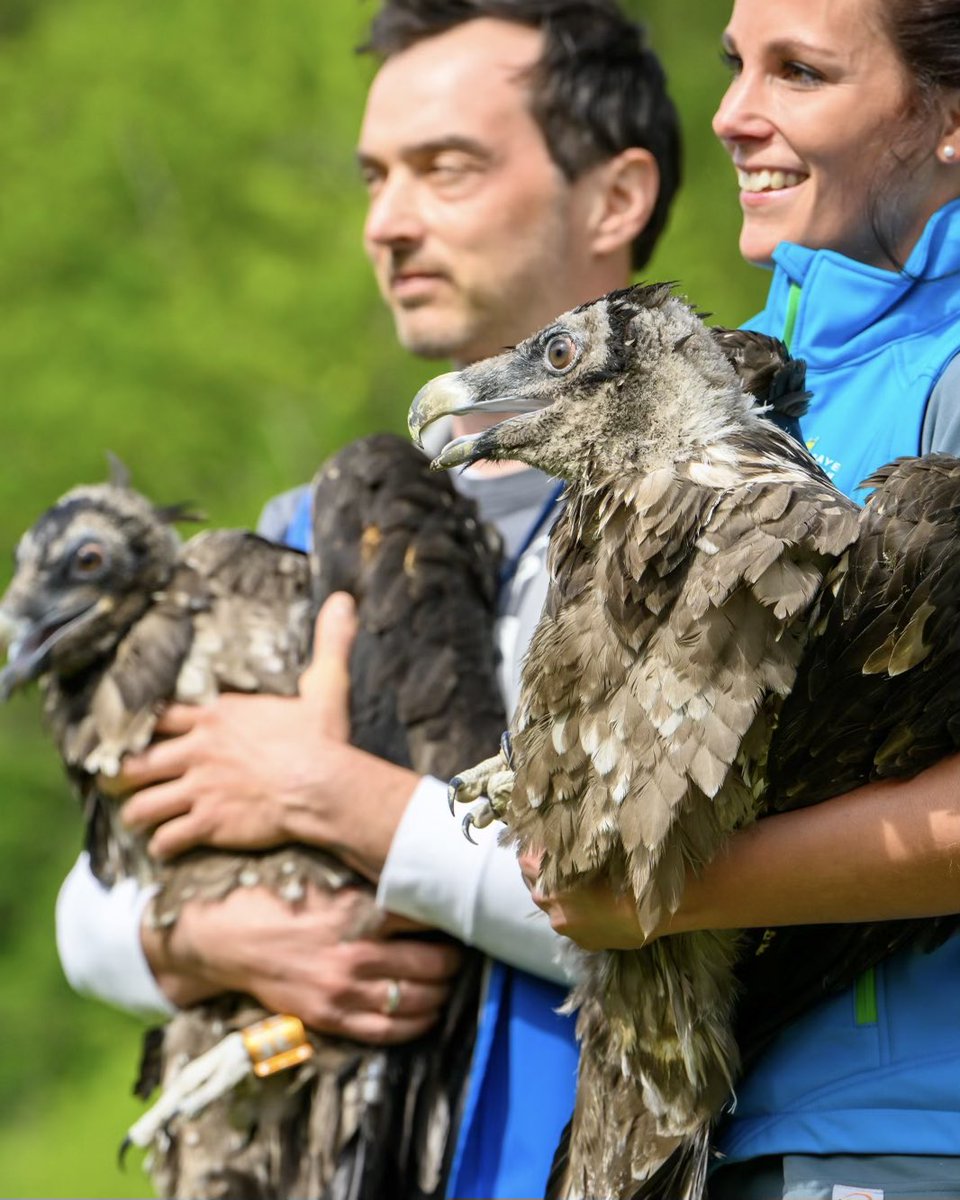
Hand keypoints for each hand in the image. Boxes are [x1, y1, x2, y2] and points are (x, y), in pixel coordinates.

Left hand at [117, 593, 418, 879]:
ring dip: (137, 813)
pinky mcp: (208, 822)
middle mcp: (199, 749)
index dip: (142, 726)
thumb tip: (344, 601)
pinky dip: (162, 845)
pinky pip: (167, 838)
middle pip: (137, 761)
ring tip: (138, 818)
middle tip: (120, 781)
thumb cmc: (322, 739)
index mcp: (218, 715)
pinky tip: (165, 847)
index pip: (159, 715)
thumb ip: (328, 642)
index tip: (135, 734)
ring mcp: (200, 787)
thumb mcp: (325, 683)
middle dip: (123, 773)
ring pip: (142, 803)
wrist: (325, 786)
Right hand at [143, 883, 462, 1044]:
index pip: (428, 918)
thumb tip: (420, 878)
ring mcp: (343, 989)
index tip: (460, 915)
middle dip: (455, 960)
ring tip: (448, 982)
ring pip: (419, 999)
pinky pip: (389, 1031)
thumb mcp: (330, 879)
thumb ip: (374, 884)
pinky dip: (418, 1024)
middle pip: (434, 963)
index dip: (451, 918)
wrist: (228, 936)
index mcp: (359, 910)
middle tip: (462, 952)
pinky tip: (428, 1012)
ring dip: (443, 993)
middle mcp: (356, 952)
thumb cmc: (281, 898)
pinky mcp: (330, 1017)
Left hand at [517, 847, 648, 950]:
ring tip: (579, 882)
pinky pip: (572, 922)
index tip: (546, 840)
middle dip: (543, 871)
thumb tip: (562, 837)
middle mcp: (550, 908)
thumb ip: (570, 849)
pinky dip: (576, 912)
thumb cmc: (620, 873)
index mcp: (547, 884)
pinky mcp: (583, 942)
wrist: (649, 913)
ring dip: (560, 894)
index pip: (525, 861)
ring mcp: (565, 928)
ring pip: (552, 906)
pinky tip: (594, 904)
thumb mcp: (593, 851)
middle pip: (535, 884)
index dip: (534, 849)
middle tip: (559, 857)